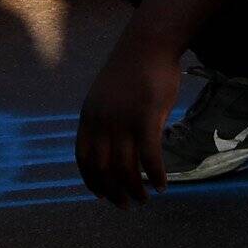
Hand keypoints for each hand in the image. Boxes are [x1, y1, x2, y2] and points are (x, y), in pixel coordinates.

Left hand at [74, 30, 180, 207]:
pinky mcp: (147, 117)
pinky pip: (149, 156)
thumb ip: (105, 120)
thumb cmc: (132, 69)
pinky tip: (163, 185)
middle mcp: (102, 122)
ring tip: (145, 199)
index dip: (92, 181)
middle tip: (127, 205)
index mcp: (89, 117)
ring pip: (126, 167)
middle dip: (114, 193)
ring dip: (135, 189)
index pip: (84, 158)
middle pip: (103, 169)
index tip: (101, 195)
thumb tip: (111, 146)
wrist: (148, 42)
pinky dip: (156, 175)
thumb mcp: (107, 96)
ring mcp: (124, 120)